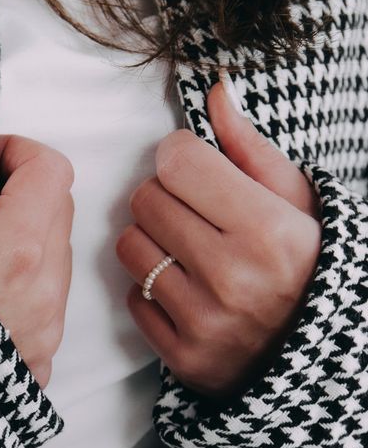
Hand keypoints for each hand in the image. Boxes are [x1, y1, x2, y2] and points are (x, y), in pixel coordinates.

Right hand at [0, 81, 73, 389]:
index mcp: (18, 248)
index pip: (51, 168)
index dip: (14, 154)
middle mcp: (45, 295)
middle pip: (58, 215)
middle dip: (19, 198)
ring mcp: (42, 340)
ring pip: (53, 267)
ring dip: (20, 250)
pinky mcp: (31, 374)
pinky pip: (41, 317)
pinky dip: (16, 300)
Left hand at [116, 75, 322, 403]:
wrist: (318, 354)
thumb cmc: (307, 266)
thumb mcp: (297, 202)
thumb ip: (250, 148)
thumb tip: (214, 91)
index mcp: (267, 229)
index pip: (178, 162)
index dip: (181, 156)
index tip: (195, 167)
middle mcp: (232, 276)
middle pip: (146, 200)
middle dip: (164, 195)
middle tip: (193, 210)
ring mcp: (204, 321)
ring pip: (130, 247)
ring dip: (152, 240)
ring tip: (186, 248)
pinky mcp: (183, 357)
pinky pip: (133, 299)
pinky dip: (152, 291)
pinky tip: (185, 289)